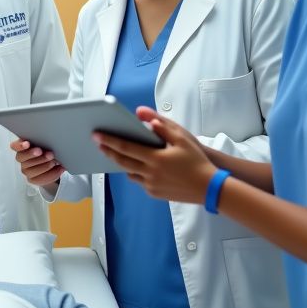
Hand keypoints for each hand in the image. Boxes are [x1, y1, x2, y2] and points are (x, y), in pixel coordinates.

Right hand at [10, 138, 62, 186]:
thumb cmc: (47, 149)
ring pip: (32, 170)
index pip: (15, 146)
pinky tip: (59, 169)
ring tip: (54, 161)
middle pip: (23, 158)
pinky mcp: (32, 179)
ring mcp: (26, 170)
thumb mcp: (45, 142)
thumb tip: (51, 139)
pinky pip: (40, 179)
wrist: (52, 163)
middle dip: (35, 155)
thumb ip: (43, 140)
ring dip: (45, 165)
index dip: (19, 145)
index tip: (27, 144)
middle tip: (48, 153)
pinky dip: (52, 174)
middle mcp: (22, 159)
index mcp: (21, 147)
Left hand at [94, 108, 213, 204]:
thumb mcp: (182, 138)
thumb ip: (161, 125)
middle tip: (97, 142)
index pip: (126, 147)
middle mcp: (150, 173)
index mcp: (155, 158)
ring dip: (121, 163)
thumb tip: (141, 114)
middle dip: (108, 151)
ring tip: (115, 153)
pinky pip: (139, 181)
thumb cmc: (196, 160)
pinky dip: (135, 172)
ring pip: (129, 173)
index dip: (109, 141)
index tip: (96, 135)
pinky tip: (136, 165)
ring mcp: (151, 185)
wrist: (209, 188)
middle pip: (122, 161)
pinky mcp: (154, 193)